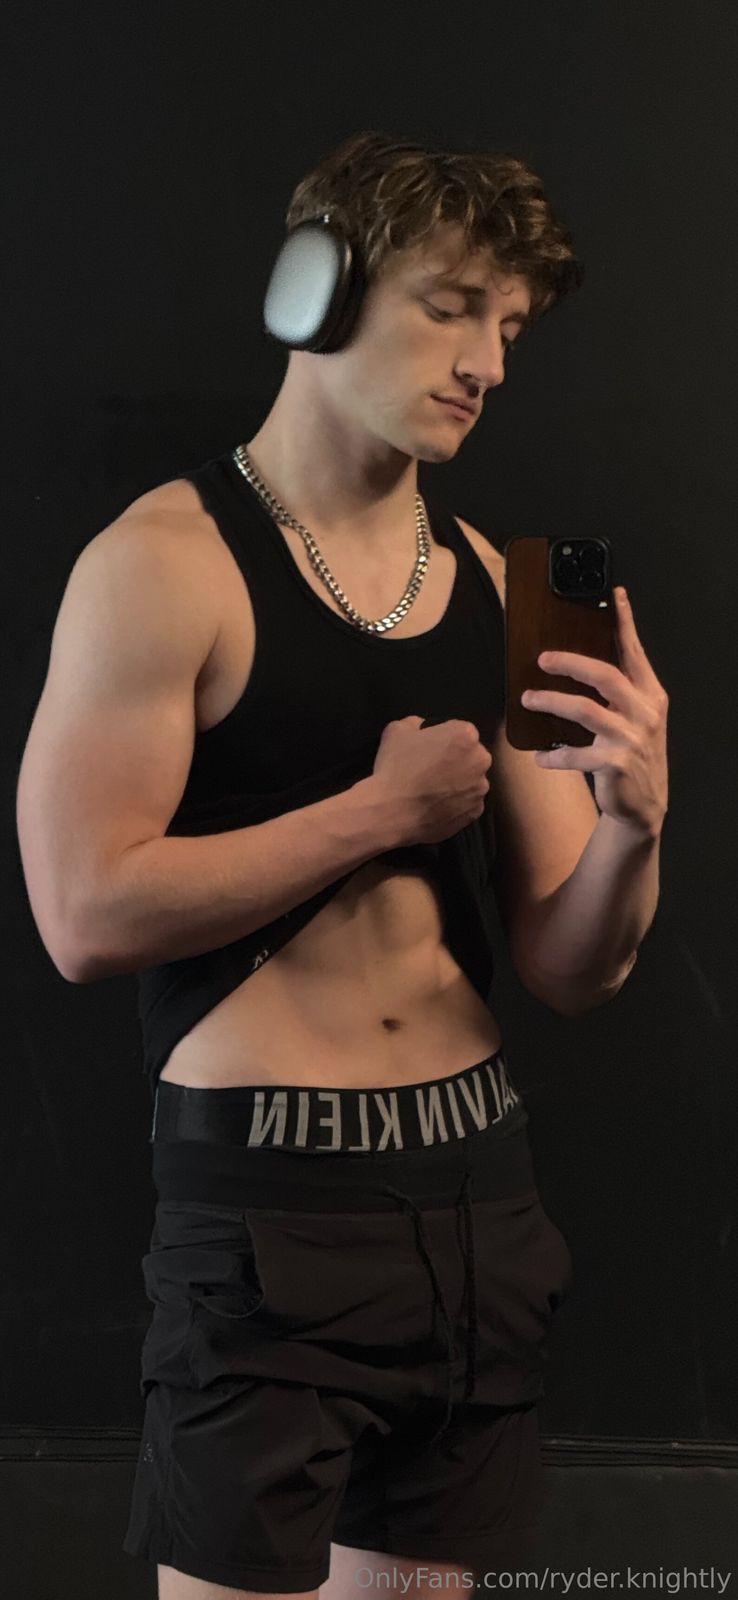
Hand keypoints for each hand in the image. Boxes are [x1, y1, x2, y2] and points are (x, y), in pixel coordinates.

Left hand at [520, 586, 668, 838]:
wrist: (644, 805)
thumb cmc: (631, 753)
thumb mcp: (633, 718)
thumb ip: (618, 691)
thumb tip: (575, 660)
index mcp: (650, 695)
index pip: (635, 652)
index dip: (624, 623)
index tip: (615, 596)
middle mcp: (645, 713)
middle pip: (605, 676)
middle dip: (571, 662)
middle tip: (542, 659)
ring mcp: (631, 739)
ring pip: (585, 711)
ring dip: (551, 702)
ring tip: (527, 699)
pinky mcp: (615, 765)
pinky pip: (576, 754)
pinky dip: (554, 754)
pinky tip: (539, 755)